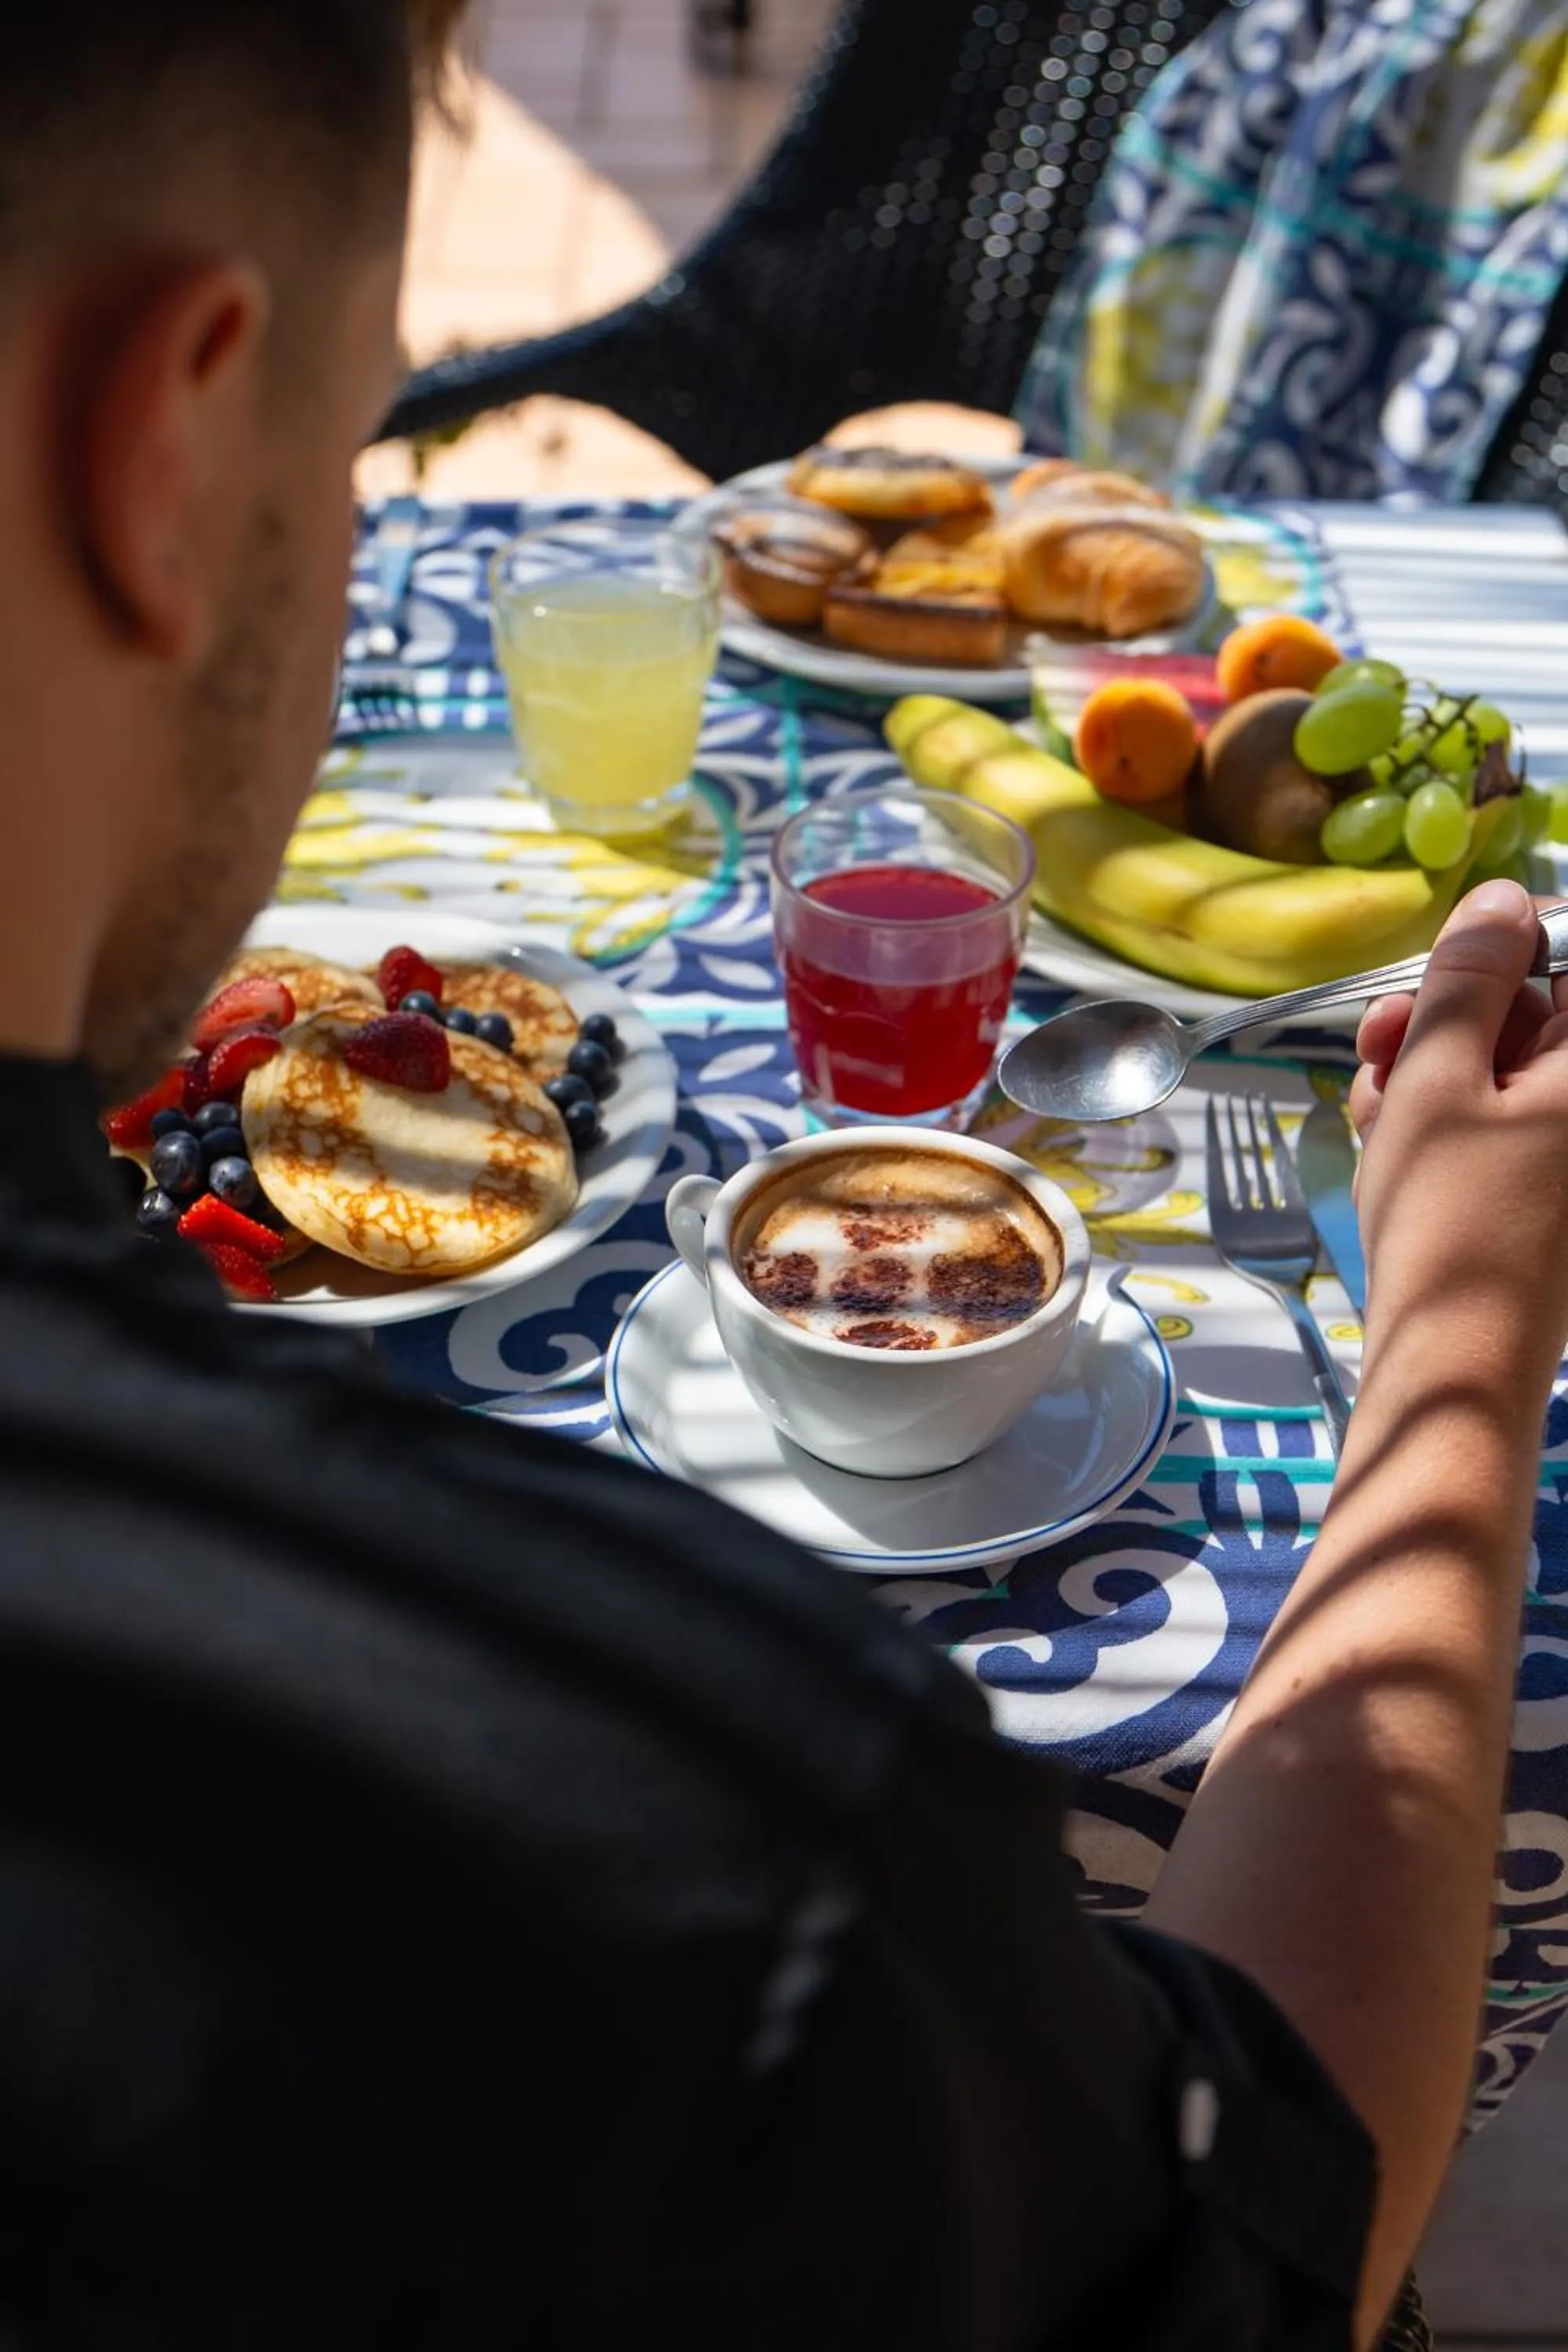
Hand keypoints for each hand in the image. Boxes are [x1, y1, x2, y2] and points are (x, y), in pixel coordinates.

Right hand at [1350, 881, 1567, 1375]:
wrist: (1459, 1364)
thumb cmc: (1451, 1223)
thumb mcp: (1440, 1080)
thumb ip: (1468, 979)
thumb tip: (1501, 900)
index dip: (1503, 942)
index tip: (1437, 971)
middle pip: (1536, 1011)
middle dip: (1450, 1014)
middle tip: (1379, 1043)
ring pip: (1507, 1069)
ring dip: (1433, 1070)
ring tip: (1376, 1112)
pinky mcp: (1553, 1197)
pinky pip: (1505, 1125)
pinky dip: (1450, 1122)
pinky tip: (1395, 1147)